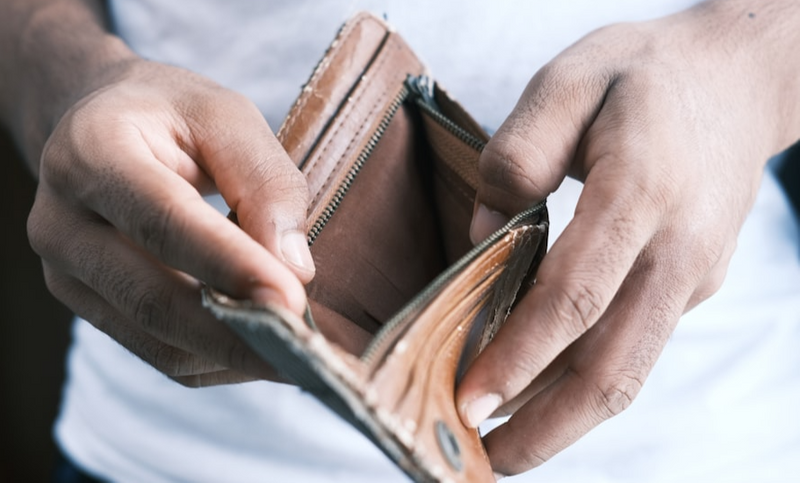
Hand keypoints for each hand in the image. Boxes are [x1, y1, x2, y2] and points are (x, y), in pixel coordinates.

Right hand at [27, 59, 315, 385]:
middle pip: (152, 299)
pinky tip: (260, 347)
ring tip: (296, 353)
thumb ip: (264, 183)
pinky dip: (216, 360)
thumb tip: (295, 269)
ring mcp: (66, 273)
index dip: (230, 266)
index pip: (164, 221)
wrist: (103, 127)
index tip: (292, 300)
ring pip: (156, 341)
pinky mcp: (88, 306)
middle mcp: (62, 220)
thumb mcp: (227, 117)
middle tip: (305, 350)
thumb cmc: (172, 116)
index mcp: (93, 152)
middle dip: (236, 333)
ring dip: (232, 355)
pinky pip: (158, 354)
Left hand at [456, 1, 799, 476]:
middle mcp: (676, 249)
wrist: (736, 80)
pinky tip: (540, 389)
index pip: (576, 296)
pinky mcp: (691, 285)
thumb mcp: (570, 79)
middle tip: (483, 462)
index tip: (468, 399)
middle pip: (612, 364)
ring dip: (565, 419)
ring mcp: (691, 274)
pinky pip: (634, 344)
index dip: (521, 356)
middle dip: (546, 426)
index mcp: (641, 192)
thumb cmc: (643, 76)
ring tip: (505, 446)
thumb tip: (484, 234)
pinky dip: (584, 379)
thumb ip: (519, 153)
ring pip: (629, 369)